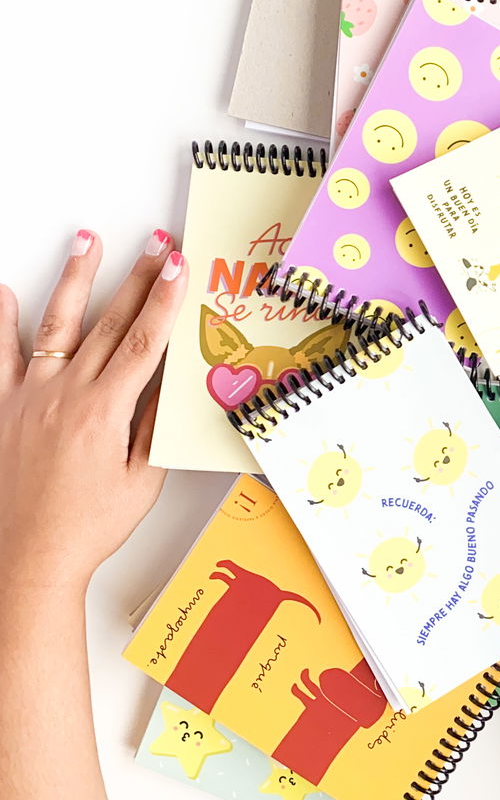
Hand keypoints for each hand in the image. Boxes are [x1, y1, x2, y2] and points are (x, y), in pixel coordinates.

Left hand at [0, 229, 188, 594]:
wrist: (25, 559)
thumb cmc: (85, 529)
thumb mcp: (141, 482)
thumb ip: (155, 427)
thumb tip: (171, 383)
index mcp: (105, 413)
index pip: (144, 343)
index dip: (164, 301)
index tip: (180, 266)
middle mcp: (65, 395)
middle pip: (109, 323)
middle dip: (136, 278)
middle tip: (156, 244)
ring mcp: (27, 397)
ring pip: (56, 326)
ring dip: (76, 280)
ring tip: (88, 240)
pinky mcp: (0, 409)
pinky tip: (4, 293)